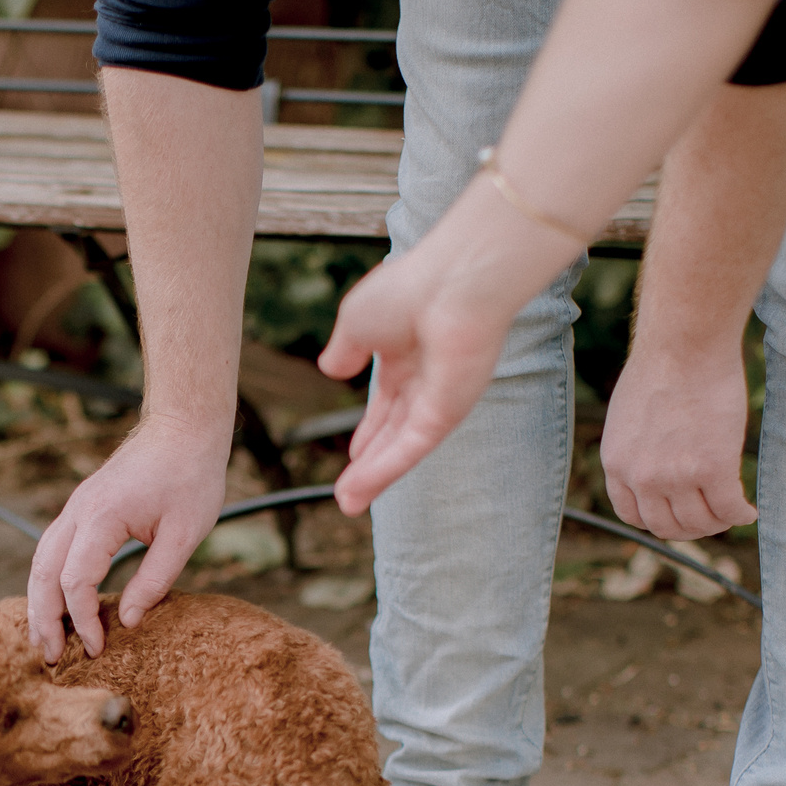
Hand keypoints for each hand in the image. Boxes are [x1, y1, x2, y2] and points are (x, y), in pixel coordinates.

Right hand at [27, 418, 228, 660]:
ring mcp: (76, 508)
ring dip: (39, 602)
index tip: (98, 648)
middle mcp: (79, 512)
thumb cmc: (191, 476)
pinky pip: (52, 550)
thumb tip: (126, 621)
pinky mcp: (82, 508)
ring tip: (43, 640)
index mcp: (102, 517)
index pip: (75, 581)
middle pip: (43, 573)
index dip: (83, 620)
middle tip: (51, 658)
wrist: (183, 428)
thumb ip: (154, 579)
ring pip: (40, 561)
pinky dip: (47, 581)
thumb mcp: (185, 534)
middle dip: (44, 619)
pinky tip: (54, 605)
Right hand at [317, 193, 562, 514]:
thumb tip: (330, 369)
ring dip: (373, 477)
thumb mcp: (357, 320)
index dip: (369, 431)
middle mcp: (427, 378)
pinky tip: (358, 489)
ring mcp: (440, 398)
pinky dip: (384, 469)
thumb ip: (343, 349)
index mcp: (406, 351)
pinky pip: (410, 448)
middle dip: (370, 463)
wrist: (455, 280)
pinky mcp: (447, 413)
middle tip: (348, 496)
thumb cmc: (409, 288)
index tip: (354, 456)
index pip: (387, 402)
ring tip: (347, 505)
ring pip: (401, 446)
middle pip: (394, 431)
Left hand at [600, 339, 757, 538]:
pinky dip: (741, 515)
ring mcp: (676, 476)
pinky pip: (729, 509)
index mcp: (617, 463)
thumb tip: (656, 464)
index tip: (676, 515)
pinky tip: (749, 511)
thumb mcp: (629, 415)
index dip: (657, 520)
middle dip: (690, 528)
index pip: (632, 515)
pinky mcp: (713, 469)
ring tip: (730, 513)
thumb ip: (637, 446)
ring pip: (699, 522)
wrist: (685, 344)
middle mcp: (641, 477)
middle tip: (710, 518)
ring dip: (717, 523)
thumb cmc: (662, 367)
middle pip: (666, 526)